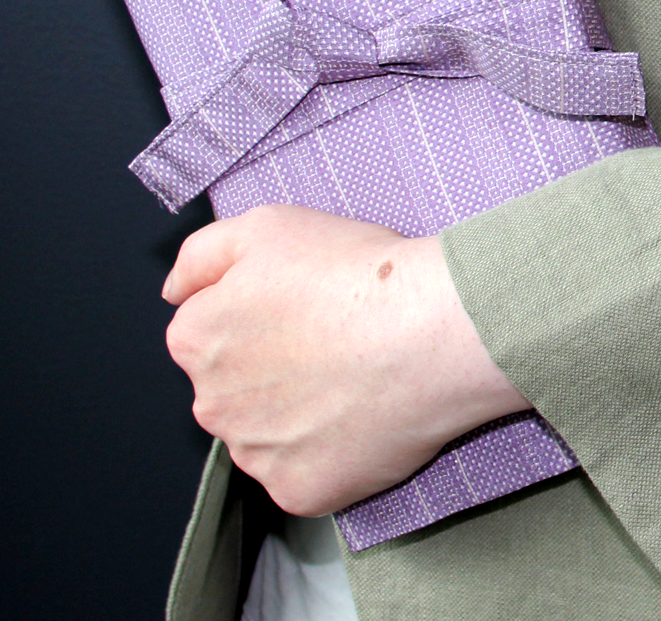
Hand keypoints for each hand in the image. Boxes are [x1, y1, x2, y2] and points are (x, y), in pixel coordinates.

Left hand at [162, 204, 529, 515]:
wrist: (431, 330)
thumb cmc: (355, 273)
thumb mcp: (269, 224)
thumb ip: (202, 255)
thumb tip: (173, 292)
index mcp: (197, 338)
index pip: (207, 329)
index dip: (259, 310)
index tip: (302, 302)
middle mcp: (212, 404)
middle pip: (234, 386)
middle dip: (271, 365)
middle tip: (333, 336)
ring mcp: (256, 455)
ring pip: (266, 432)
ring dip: (296, 411)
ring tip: (355, 374)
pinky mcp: (299, 492)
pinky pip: (304, 472)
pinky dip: (328, 451)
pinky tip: (361, 414)